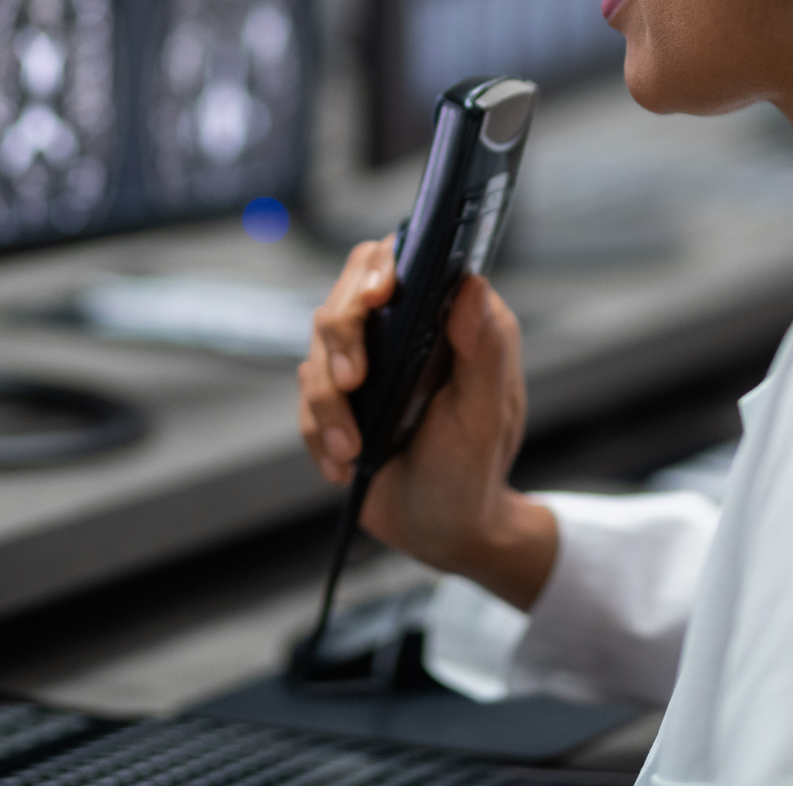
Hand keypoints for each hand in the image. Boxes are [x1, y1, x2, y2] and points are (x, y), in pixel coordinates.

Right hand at [296, 241, 556, 609]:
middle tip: (353, 383)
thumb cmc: (475, 470)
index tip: (377, 296)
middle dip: (343, 340)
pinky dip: (319, 434)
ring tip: (352, 449)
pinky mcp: (335, 402)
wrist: (445, 530)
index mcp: (446, 320)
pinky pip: (305, 401)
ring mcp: (365, 366)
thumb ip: (485, 349)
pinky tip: (341, 465)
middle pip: (345, 301)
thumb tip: (473, 285)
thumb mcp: (487, 415)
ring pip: (317, 353)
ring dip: (328, 404)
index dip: (380, 267)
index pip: (401, 261)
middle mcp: (400, 332)